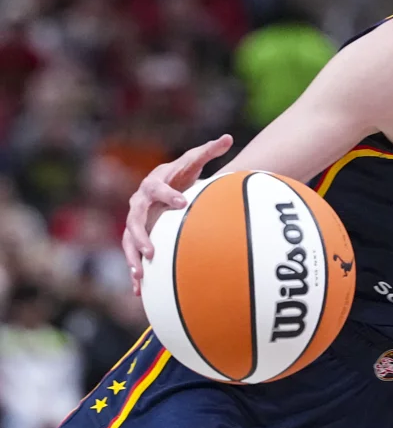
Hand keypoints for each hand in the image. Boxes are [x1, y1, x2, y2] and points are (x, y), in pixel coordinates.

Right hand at [122, 134, 233, 294]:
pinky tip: (139, 290)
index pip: (157, 189)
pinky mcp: (136, 236)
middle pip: (134, 220)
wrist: (166, 185)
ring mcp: (135, 221)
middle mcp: (139, 203)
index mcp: (153, 184)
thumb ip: (209, 151)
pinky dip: (134, 270)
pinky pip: (132, 255)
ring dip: (132, 257)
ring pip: (128, 240)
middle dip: (141, 236)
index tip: (182, 202)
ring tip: (140, 274)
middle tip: (151, 251)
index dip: (168, 195)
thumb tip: (228, 137)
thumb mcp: (194, 162)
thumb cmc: (182, 174)